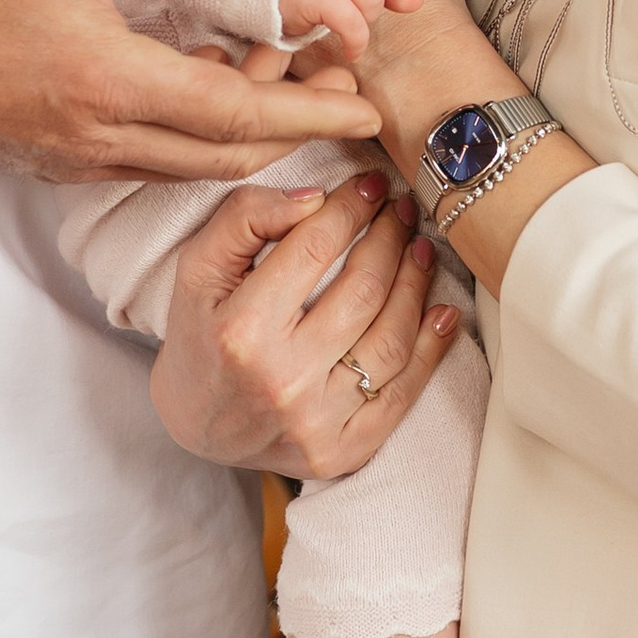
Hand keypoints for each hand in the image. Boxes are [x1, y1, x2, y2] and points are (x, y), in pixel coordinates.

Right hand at [0, 0, 383, 182]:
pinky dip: (200, 135)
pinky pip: (155, 161)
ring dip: (253, 134)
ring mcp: (84, 160)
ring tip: (294, 87)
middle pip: (230, 153)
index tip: (365, 104)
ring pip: (195, 165)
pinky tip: (211, 91)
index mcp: (110, 84)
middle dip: (300, 129)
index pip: (236, 112)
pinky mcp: (66, 165)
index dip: (310, 110)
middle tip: (350, 94)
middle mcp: (104, 138)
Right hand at [151, 170, 457, 479]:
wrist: (195, 426)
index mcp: (242, 330)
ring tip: (420, 248)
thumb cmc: (199, 336)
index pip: (314, 250)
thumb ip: (245, 219)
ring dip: (416, 284)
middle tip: (400, 210)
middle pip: (363, 291)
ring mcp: (317, 422)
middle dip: (390, 238)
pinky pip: (402, 395)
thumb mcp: (197, 268)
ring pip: (391, 339)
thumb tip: (313, 198)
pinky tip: (442, 311)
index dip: (351, 208)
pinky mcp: (343, 451)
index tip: (371, 185)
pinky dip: (431, 349)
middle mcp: (282, 379)